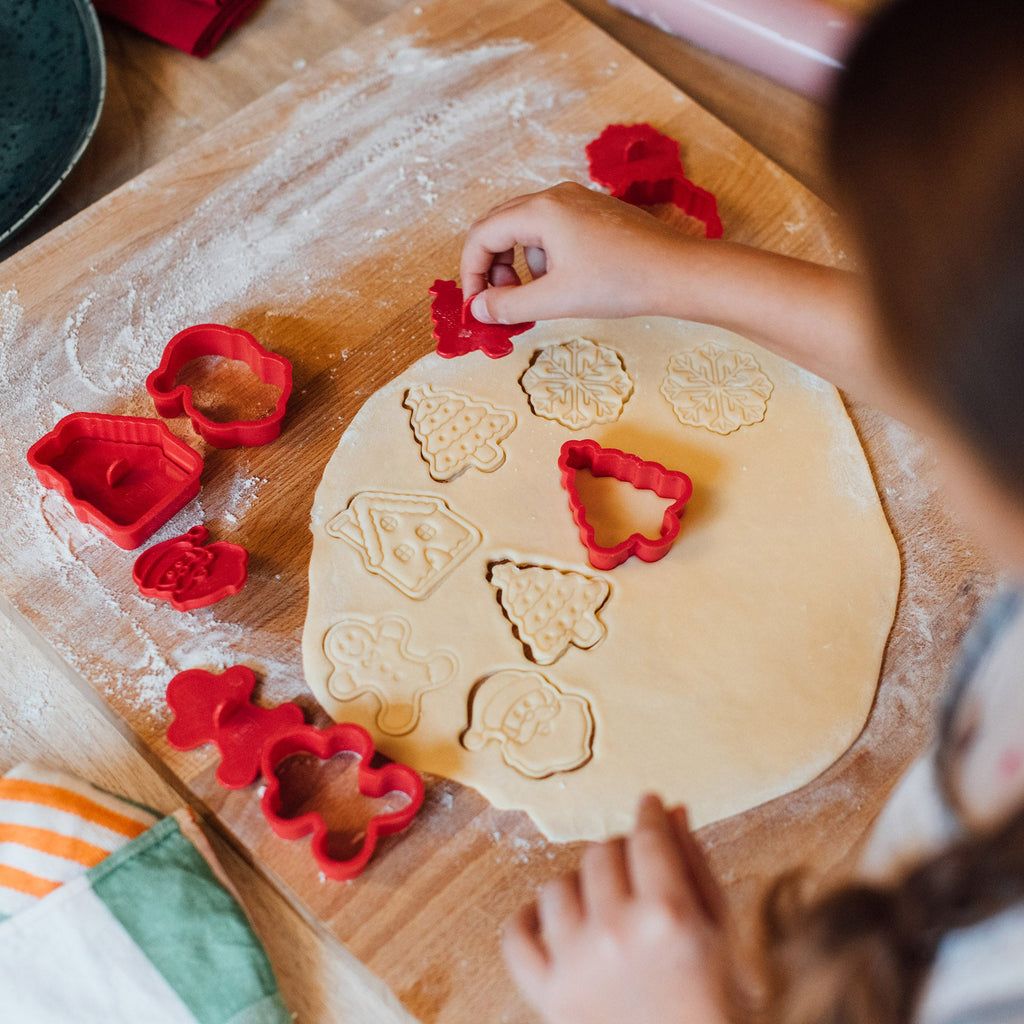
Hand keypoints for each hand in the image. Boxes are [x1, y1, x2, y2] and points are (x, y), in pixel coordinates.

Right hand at [460, 182, 701, 323]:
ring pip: (526, 230)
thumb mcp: (557, 299)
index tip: (476, 306)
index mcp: (541, 210)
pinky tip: (567, 282)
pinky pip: (553, 231)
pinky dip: (545, 258)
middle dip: (493, 268)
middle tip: (502, 302)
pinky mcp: (594, 214)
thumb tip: (479, 309)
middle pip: (500, 226)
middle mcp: (556, 196)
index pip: (482, 235)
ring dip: (521, 264)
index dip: (471, 273)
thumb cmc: (621, 282)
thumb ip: (510, 306)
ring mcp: (577, 201)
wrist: (678, 272)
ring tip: (541, 295)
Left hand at [502, 794, 732, 1023]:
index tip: (647, 805)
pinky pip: (515, 935)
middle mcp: (616, 934)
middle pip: (601, 854)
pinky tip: (554, 922)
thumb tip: (671, 810)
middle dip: (621, 852)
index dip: (648, 813)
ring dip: (580, 887)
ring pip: (556, 886)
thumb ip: (695, 865)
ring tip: (604, 907)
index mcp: (668, 915)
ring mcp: (577, 966)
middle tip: (635, 869)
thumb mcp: (720, 931)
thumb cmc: (713, 1001)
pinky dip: (529, 922)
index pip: (647, 837)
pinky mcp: (548, 996)